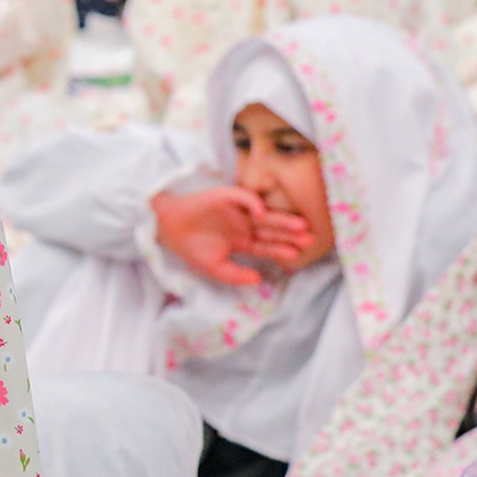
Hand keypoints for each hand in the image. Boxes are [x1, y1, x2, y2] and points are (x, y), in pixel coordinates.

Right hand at [150, 187, 312, 286]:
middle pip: (272, 230)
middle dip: (290, 235)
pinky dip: (253, 203)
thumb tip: (258, 280)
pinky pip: (244, 198)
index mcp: (242, 241)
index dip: (281, 250)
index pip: (267, 245)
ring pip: (264, 214)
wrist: (167, 229)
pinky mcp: (226, 196)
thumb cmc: (189, 248)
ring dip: (282, 219)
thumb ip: (236, 275)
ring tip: (300, 225)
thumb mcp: (214, 269)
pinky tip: (261, 212)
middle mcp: (243, 225)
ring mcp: (237, 210)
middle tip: (310, 239)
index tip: (297, 256)